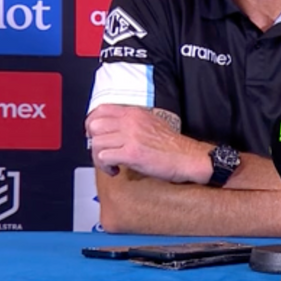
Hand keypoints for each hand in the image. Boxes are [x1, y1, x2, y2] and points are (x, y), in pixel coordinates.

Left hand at [85, 105, 208, 183]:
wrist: (188, 157)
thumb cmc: (173, 146)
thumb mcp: (152, 124)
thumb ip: (132, 122)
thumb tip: (112, 130)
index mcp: (135, 113)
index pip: (101, 110)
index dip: (92, 123)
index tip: (95, 135)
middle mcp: (131, 122)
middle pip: (94, 126)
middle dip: (94, 141)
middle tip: (102, 151)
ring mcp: (131, 137)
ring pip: (96, 143)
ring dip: (99, 158)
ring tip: (110, 164)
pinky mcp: (131, 153)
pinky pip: (104, 157)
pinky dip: (106, 167)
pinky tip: (115, 170)